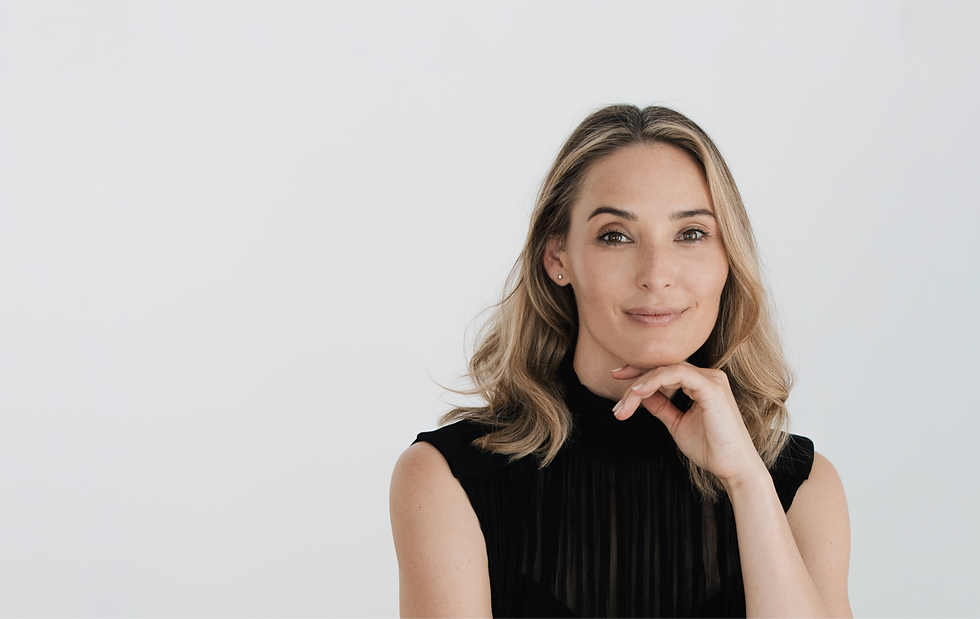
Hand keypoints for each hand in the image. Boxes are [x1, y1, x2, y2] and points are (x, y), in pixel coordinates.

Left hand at [610, 363, 763, 483]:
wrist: (733, 468)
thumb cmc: (710, 449)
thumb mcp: (677, 424)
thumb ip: (661, 406)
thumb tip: (640, 394)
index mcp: (702, 383)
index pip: (665, 369)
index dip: (639, 372)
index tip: (616, 378)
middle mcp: (708, 376)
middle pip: (662, 368)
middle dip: (634, 382)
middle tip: (617, 404)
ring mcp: (711, 380)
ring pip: (665, 370)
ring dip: (640, 387)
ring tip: (623, 406)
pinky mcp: (711, 387)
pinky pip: (676, 374)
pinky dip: (654, 381)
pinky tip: (638, 393)